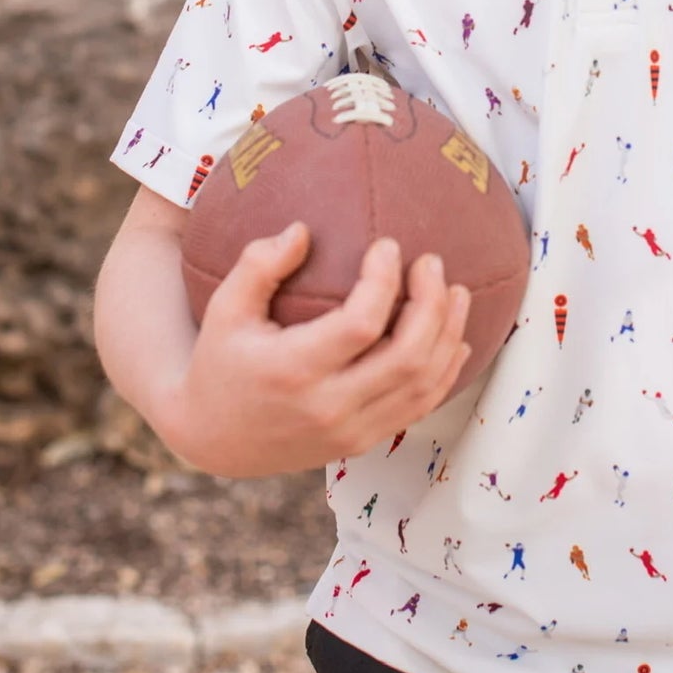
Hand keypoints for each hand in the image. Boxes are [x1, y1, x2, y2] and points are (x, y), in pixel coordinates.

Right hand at [167, 222, 471, 477]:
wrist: (214, 440)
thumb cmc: (220, 362)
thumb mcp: (224, 309)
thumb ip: (259, 265)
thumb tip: (303, 229)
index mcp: (293, 370)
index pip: (359, 326)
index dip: (383, 282)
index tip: (389, 246)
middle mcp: (327, 406)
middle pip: (407, 357)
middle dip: (432, 305)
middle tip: (433, 264)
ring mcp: (349, 430)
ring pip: (422, 386)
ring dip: (449, 336)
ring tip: (458, 292)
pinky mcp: (362, 442)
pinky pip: (418, 408)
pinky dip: (445, 373)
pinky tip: (455, 339)